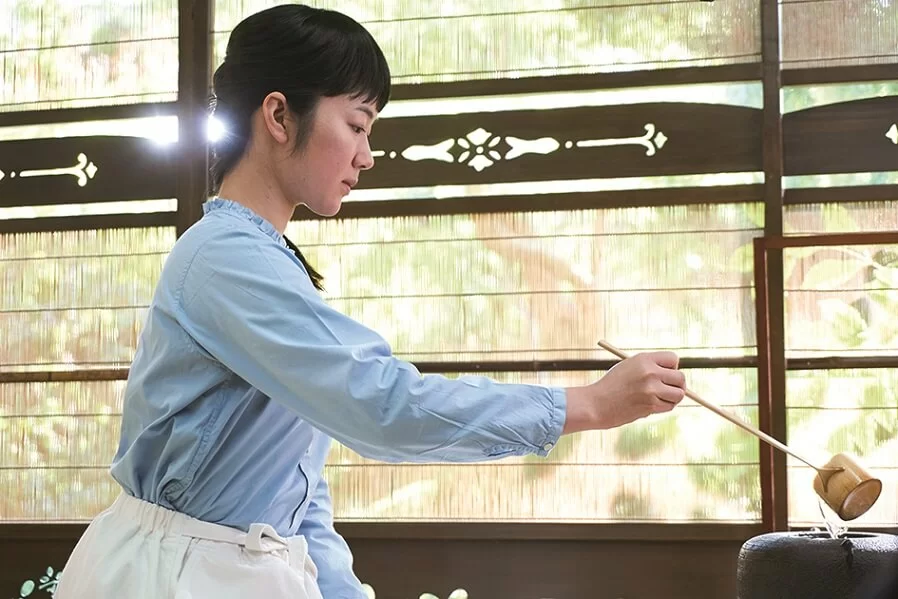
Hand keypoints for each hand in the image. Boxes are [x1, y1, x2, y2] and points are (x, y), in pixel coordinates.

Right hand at [563, 351, 685, 433]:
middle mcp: (650, 372)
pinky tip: (649, 405)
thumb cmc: (611, 386)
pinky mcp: (650, 405)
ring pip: (679, 394)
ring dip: (672, 398)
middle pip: (680, 377)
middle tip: (668, 389)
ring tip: (658, 398)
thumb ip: (650, 367)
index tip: (665, 374)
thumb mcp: (629, 367)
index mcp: (643, 359)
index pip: (673, 359)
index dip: (672, 367)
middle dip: (678, 385)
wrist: (595, 404)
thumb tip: (675, 376)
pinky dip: (663, 407)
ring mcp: (651, 389)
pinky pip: (669, 406)